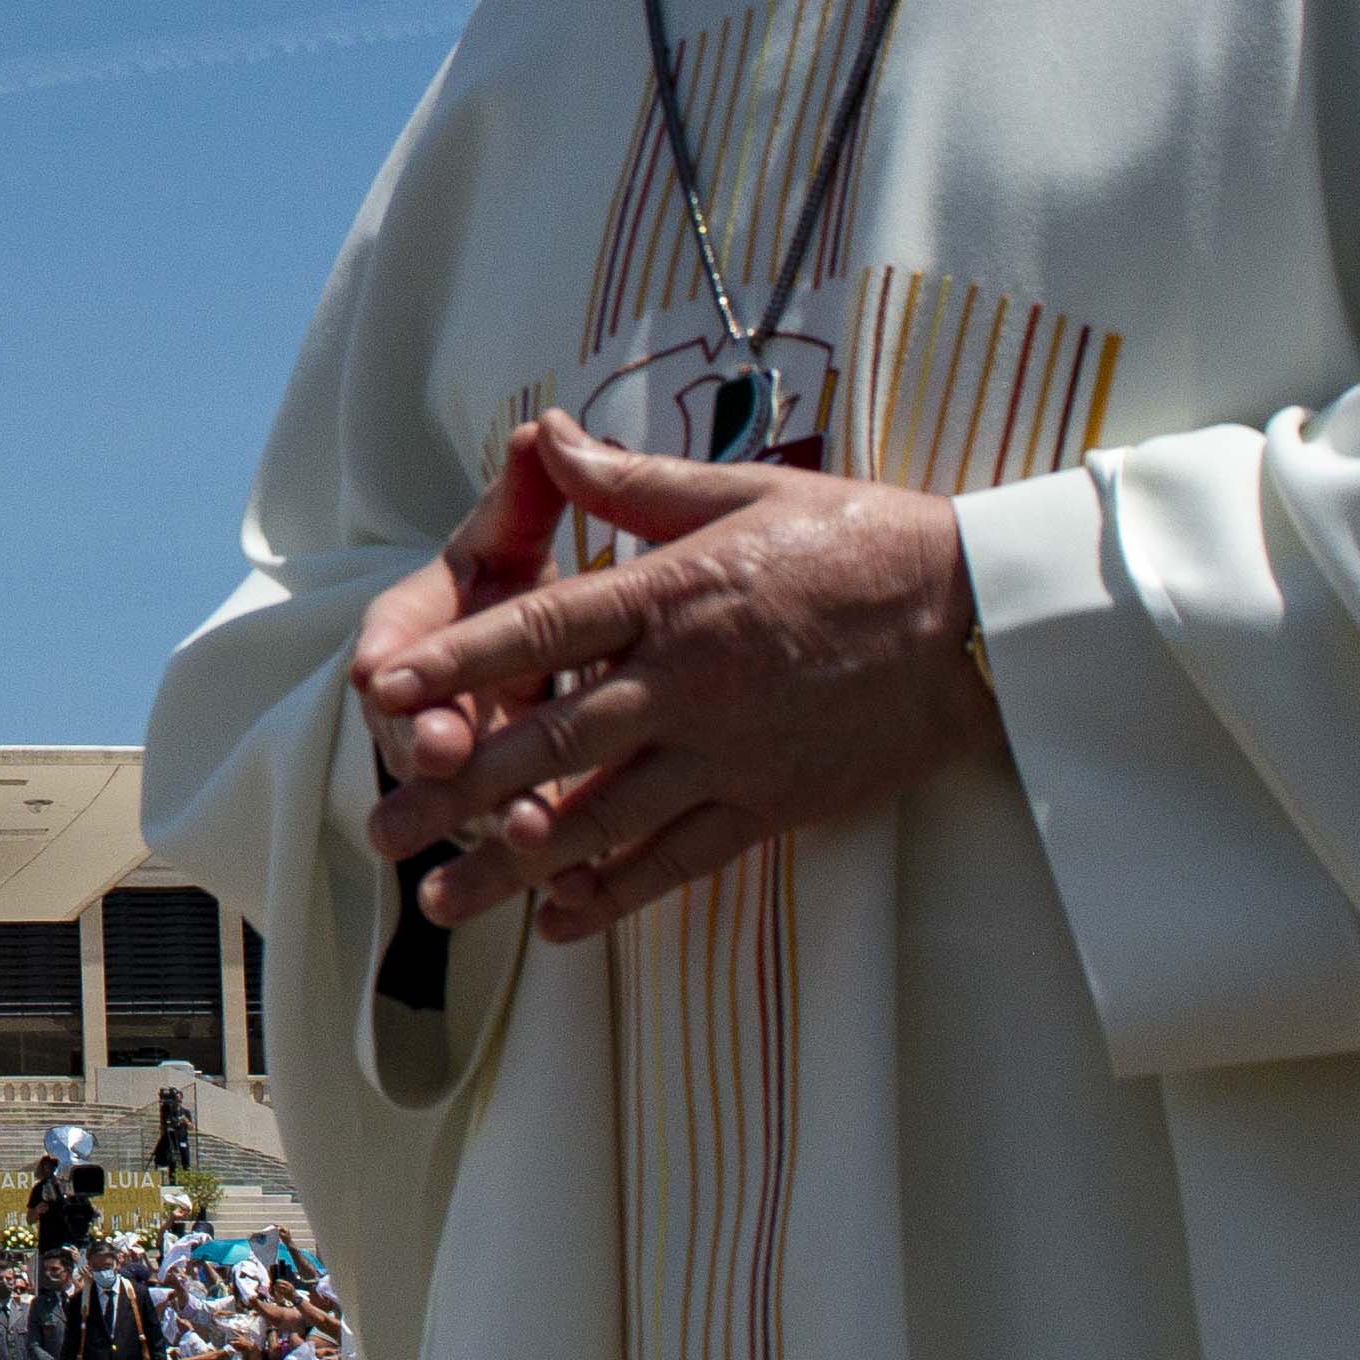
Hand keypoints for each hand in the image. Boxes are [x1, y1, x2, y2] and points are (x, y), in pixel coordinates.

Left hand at [356, 419, 996, 941]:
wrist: (981, 616)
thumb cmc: (862, 539)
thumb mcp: (745, 492)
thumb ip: (633, 484)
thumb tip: (546, 436)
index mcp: (675, 594)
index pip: (544, 626)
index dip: (460, 661)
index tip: (388, 693)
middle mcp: (689, 679)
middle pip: (551, 739)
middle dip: (455, 787)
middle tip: (378, 827)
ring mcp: (730, 750)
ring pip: (602, 818)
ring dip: (514, 864)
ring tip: (439, 902)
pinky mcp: (773, 803)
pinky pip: (681, 861)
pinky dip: (616, 894)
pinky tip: (559, 923)